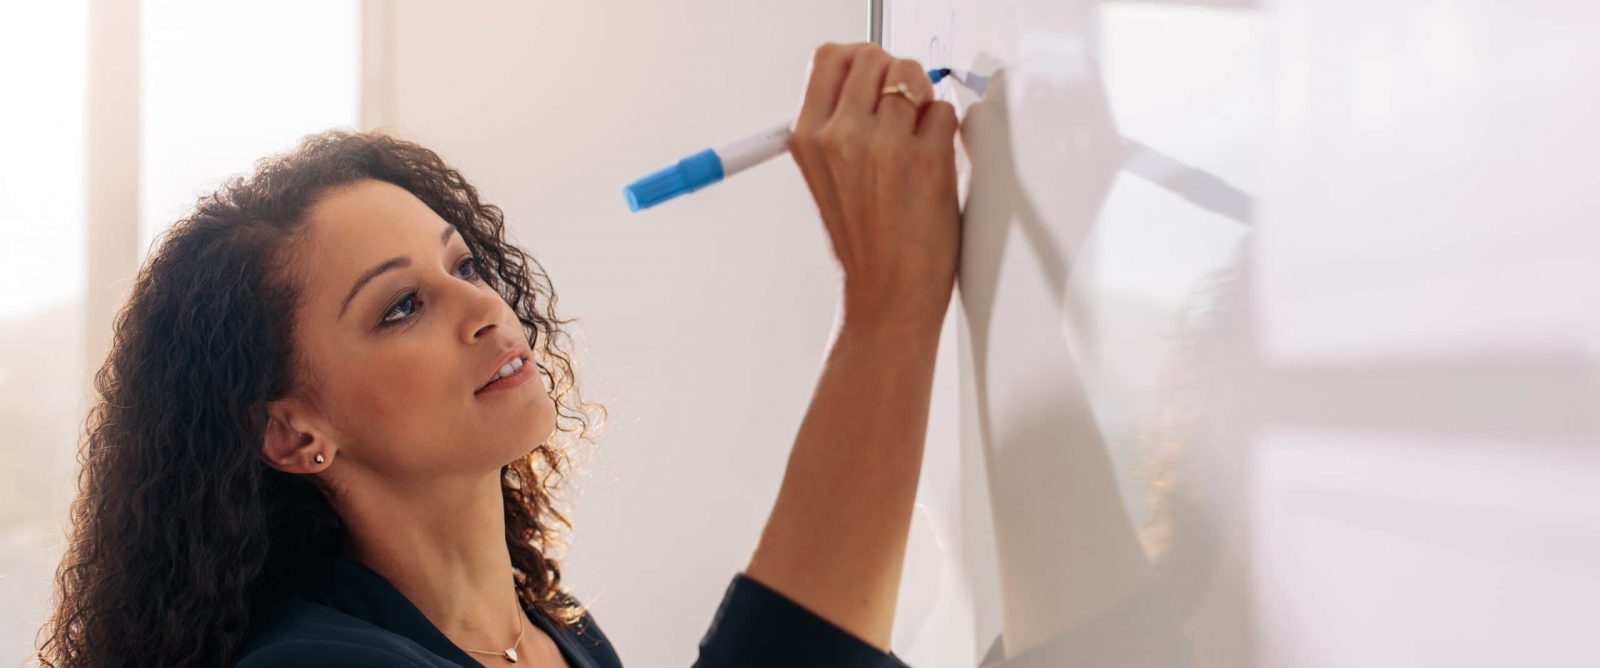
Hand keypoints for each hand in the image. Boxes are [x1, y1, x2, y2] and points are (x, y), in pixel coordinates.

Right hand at [789, 43, 960, 329]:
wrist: (886, 297)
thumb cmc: (863, 244)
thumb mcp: (826, 178)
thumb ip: (839, 127)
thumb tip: (873, 82)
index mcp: (807, 138)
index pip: (830, 57)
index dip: (860, 63)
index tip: (874, 81)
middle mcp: (840, 136)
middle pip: (874, 57)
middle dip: (894, 76)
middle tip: (903, 111)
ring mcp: (884, 145)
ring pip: (912, 75)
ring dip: (922, 99)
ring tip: (918, 137)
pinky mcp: (927, 158)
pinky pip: (944, 112)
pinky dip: (945, 131)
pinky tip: (934, 162)